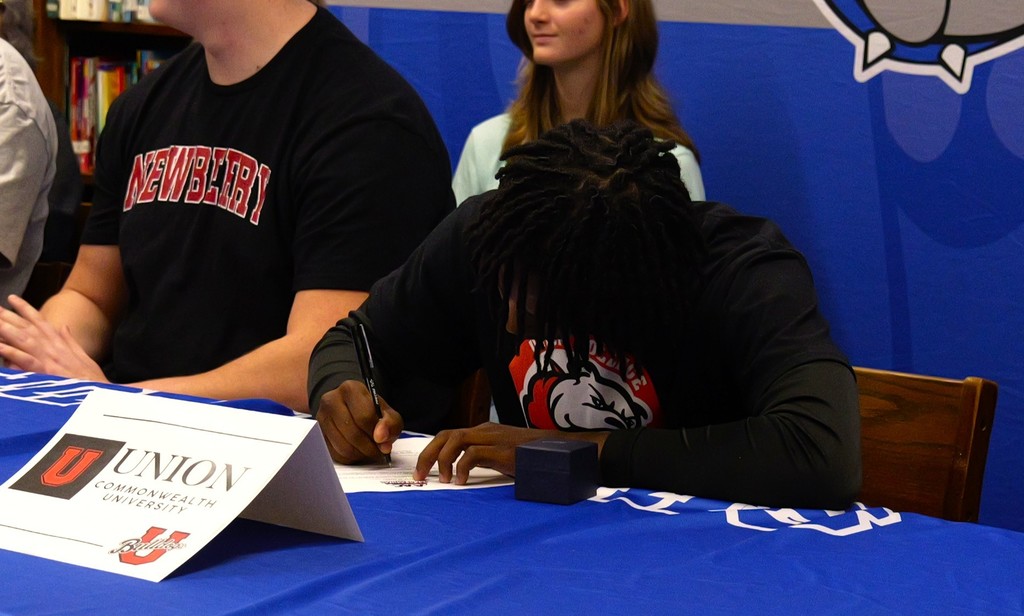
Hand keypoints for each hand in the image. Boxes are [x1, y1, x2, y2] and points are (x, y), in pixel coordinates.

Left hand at [0, 295, 108, 381]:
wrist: (98, 394)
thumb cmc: (91, 378)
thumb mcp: (84, 356)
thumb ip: (70, 340)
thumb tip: (64, 326)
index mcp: (60, 343)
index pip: (40, 321)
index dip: (26, 309)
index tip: (13, 299)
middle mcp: (52, 347)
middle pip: (27, 328)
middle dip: (9, 316)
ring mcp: (47, 359)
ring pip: (23, 340)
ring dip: (6, 330)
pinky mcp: (44, 372)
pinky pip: (23, 360)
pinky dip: (10, 353)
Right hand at [316, 380, 403, 464]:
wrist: (351, 408)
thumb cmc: (371, 410)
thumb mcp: (387, 413)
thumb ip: (390, 423)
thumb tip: (380, 438)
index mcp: (351, 389)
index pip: (364, 416)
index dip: (377, 433)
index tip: (384, 441)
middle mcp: (331, 400)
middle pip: (352, 433)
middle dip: (369, 447)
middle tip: (378, 451)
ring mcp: (321, 417)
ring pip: (343, 446)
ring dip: (360, 454)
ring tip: (369, 451)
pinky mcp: (318, 433)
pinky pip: (335, 453)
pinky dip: (349, 457)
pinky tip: (357, 451)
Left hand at [413, 423, 608, 484]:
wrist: (559, 452)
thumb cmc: (532, 458)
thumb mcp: (503, 457)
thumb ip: (485, 460)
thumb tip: (463, 474)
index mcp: (484, 431)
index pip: (450, 435)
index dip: (432, 451)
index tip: (423, 471)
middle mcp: (485, 430)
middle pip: (445, 434)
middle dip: (427, 454)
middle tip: (419, 476)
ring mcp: (493, 437)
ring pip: (454, 440)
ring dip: (441, 460)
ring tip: (440, 481)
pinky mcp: (501, 449)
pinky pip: (472, 454)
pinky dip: (461, 468)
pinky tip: (461, 482)